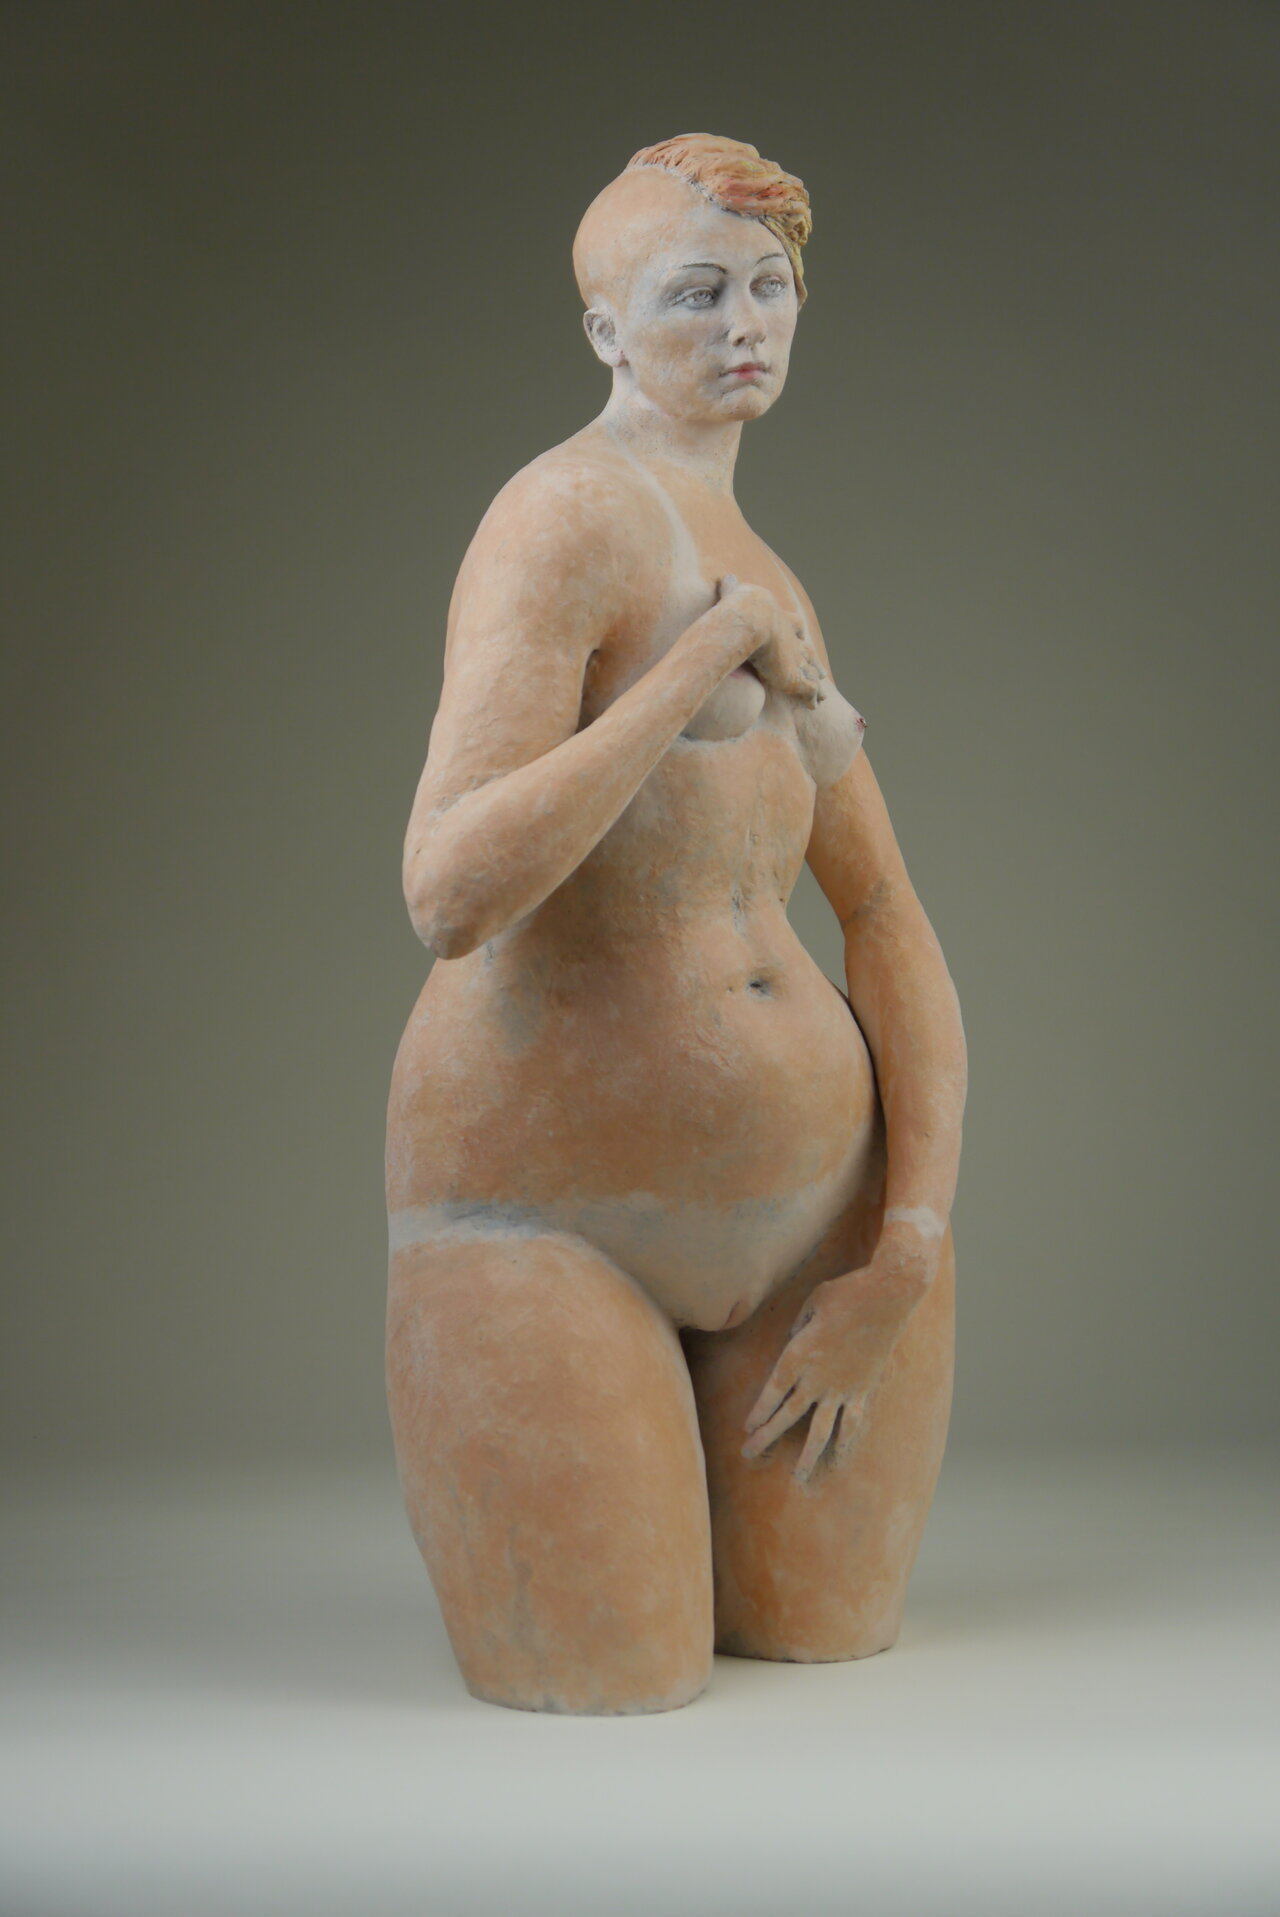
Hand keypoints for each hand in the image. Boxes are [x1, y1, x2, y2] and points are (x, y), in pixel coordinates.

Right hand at [714, 574, 826, 706]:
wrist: (751, 619)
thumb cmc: (741, 607)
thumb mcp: (735, 595)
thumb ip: (731, 590)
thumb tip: (726, 577)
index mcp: (781, 620)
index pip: (795, 626)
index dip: (798, 632)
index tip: (802, 635)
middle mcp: (793, 641)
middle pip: (808, 652)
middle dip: (812, 661)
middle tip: (820, 671)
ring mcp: (797, 659)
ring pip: (812, 672)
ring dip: (816, 682)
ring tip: (823, 694)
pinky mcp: (795, 677)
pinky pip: (808, 690)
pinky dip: (812, 697)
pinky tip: (813, 705)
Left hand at [741, 1238, 938, 1480]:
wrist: (889, 1295)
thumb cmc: (846, 1293)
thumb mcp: (811, 1304)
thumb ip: (798, 1328)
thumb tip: (793, 1342)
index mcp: (799, 1354)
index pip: (772, 1392)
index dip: (759, 1412)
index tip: (747, 1429)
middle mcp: (818, 1377)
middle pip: (788, 1414)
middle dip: (767, 1436)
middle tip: (749, 1454)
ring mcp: (843, 1386)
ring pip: (820, 1429)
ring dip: (808, 1454)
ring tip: (798, 1477)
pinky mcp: (864, 1388)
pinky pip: (852, 1421)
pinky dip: (845, 1440)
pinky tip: (839, 1456)